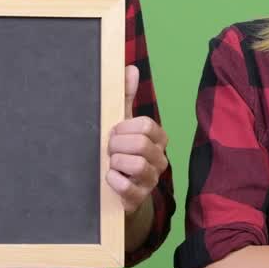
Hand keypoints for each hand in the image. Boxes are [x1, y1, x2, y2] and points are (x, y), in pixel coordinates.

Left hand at [107, 65, 167, 214]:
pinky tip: (109, 177)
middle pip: (141, 144)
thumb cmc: (120, 152)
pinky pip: (127, 187)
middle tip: (109, 149)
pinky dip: (113, 180)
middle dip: (118, 145)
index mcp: (158, 139)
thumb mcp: (122, 125)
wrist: (115, 190)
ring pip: (138, 165)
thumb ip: (126, 97)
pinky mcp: (139, 199)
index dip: (125, 127)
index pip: (147, 125)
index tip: (114, 131)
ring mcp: (151, 181)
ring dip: (116, 162)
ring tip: (110, 163)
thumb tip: (130, 68)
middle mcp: (160, 160)